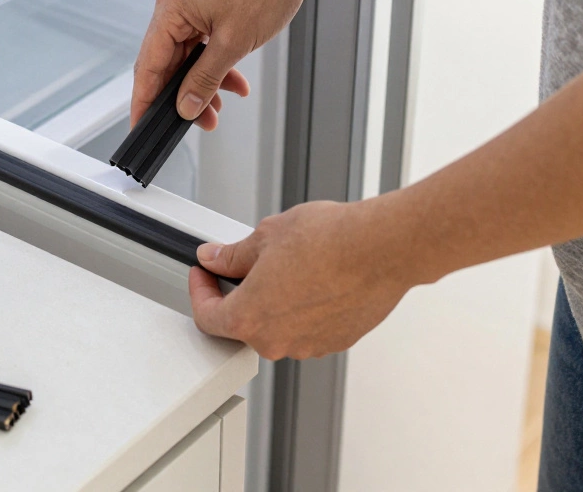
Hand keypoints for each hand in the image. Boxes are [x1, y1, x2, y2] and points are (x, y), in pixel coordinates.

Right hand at [131, 0, 327, 130]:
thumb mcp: (233, 44)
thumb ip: (204, 80)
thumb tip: (185, 107)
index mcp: (171, 6)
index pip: (148, 64)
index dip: (144, 100)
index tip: (142, 126)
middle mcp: (175, 3)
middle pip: (167, 62)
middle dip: (182, 95)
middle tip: (197, 122)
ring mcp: (192, 5)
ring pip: (187, 57)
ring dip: (203, 83)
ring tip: (219, 108)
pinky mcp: (210, 7)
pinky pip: (203, 45)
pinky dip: (216, 66)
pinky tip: (234, 83)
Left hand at [188, 200, 418, 359]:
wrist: (382, 249)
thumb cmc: (331, 241)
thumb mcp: (266, 236)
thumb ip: (233, 256)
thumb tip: (216, 259)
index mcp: (250, 317)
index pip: (207, 317)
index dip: (200, 292)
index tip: (205, 275)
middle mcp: (277, 341)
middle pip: (243, 324)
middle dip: (240, 295)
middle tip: (246, 265)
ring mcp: (308, 345)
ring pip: (278, 327)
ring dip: (275, 303)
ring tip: (289, 267)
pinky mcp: (336, 342)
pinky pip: (307, 328)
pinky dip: (303, 310)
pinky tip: (314, 280)